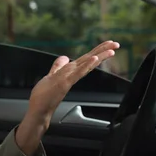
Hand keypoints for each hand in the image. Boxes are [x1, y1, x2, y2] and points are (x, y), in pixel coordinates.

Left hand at [15, 41, 118, 155]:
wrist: (39, 111)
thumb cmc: (44, 96)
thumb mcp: (51, 76)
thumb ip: (58, 66)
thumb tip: (65, 57)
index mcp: (70, 72)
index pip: (86, 59)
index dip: (97, 51)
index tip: (109, 44)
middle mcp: (72, 75)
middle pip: (89, 60)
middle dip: (102, 51)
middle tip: (116, 44)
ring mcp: (69, 79)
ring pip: (86, 65)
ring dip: (99, 57)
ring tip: (111, 50)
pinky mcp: (64, 84)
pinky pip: (77, 73)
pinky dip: (86, 66)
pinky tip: (94, 59)